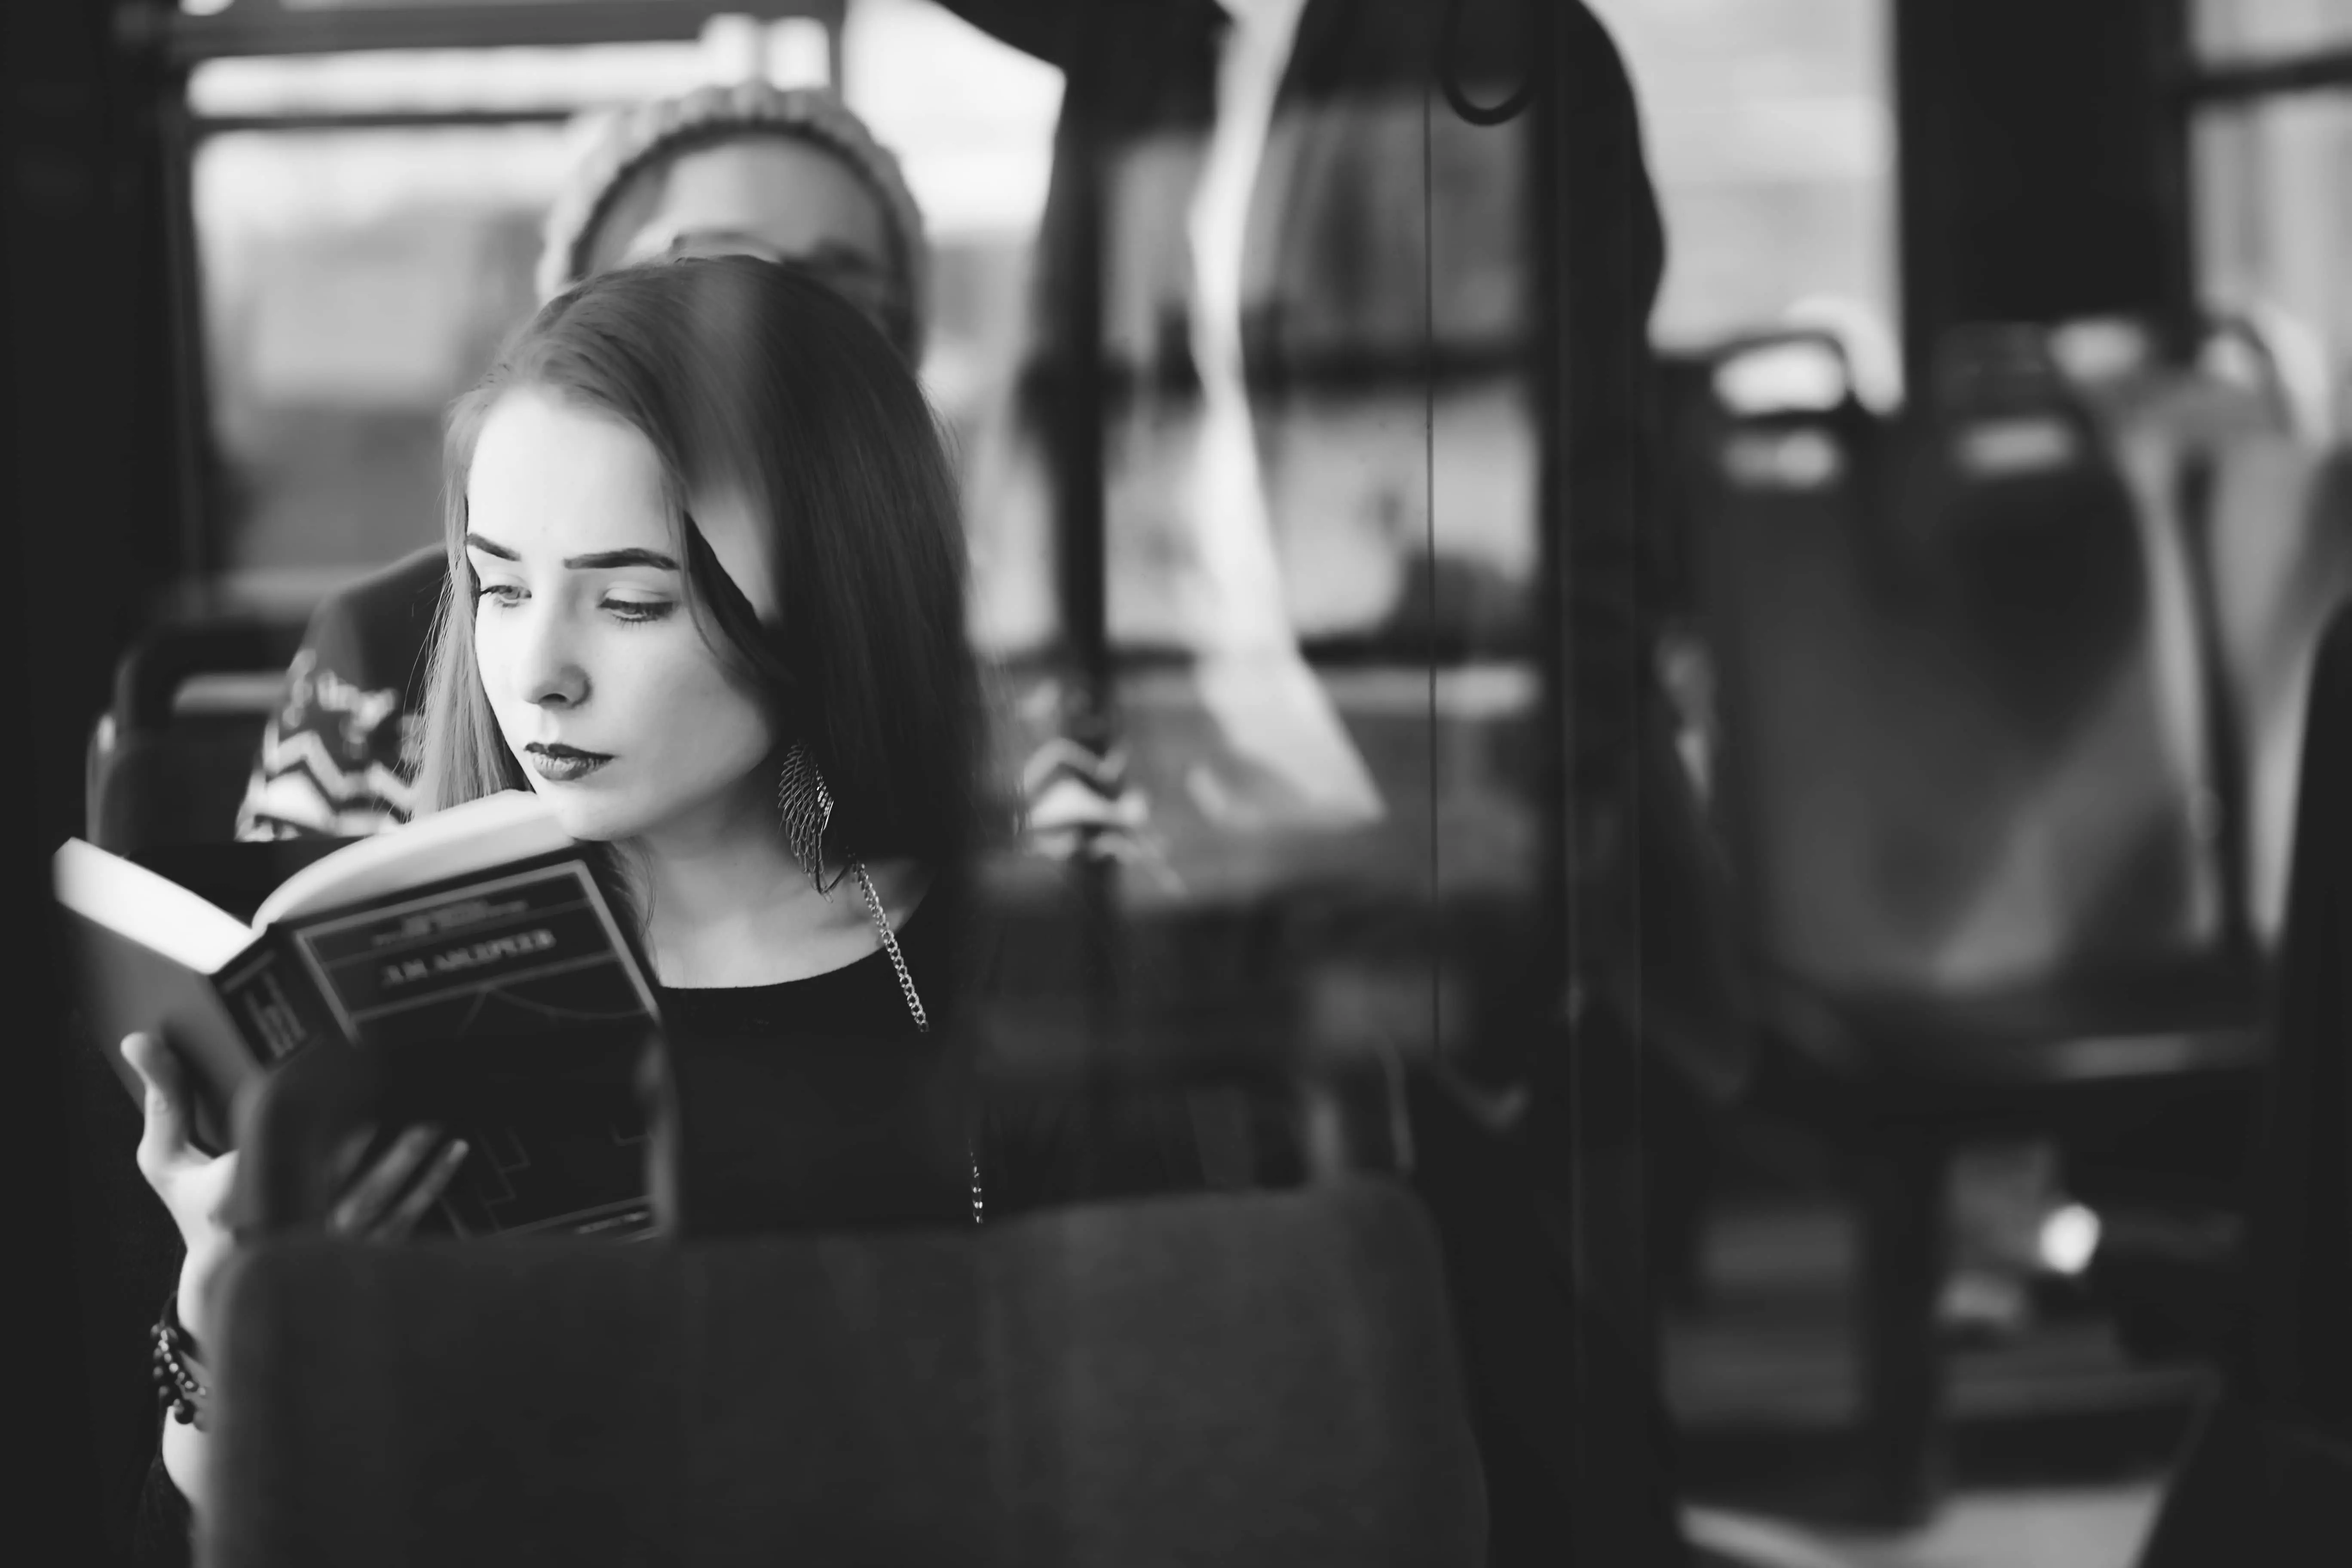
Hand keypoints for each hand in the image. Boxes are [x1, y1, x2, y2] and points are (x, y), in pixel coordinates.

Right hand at [121, 1032, 470, 1345]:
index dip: (317, 1118)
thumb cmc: (197, 1212)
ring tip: (440, 1114)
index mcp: (238, 1196)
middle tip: (409, 1086)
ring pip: (380, 1194)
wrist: (225, 1286)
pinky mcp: (358, 1257)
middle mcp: (286, 1223)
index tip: (349, 1081)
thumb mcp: (168, 1160)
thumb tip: (137, 1037)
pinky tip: (454, 1152)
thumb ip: (162, 1097)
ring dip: (415, 1154)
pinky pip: (404, 1219)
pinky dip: (432, 1184)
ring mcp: (327, 1244)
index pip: (283, 1150)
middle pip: (340, 1171)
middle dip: (378, 1131)